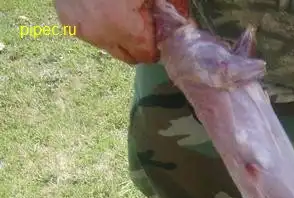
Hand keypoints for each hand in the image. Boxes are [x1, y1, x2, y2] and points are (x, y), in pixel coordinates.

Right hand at [53, 0, 188, 63]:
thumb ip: (172, 5)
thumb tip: (187, 23)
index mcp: (127, 29)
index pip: (147, 56)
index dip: (156, 47)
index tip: (159, 37)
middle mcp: (103, 37)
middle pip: (129, 57)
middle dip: (139, 45)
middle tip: (143, 26)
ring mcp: (83, 32)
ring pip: (109, 47)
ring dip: (117, 36)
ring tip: (121, 12)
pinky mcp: (68, 24)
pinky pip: (91, 35)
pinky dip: (99, 26)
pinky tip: (101, 9)